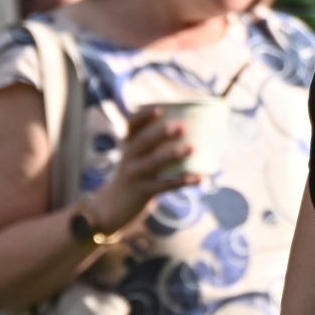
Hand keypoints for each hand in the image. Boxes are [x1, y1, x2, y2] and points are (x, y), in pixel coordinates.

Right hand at [81, 106, 201, 234]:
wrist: (114, 205)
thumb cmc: (137, 173)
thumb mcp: (140, 156)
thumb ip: (160, 143)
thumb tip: (200, 128)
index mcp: (128, 144)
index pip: (131, 126)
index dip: (143, 117)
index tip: (160, 109)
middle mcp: (128, 157)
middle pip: (142, 142)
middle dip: (161, 133)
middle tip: (182, 126)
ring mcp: (134, 174)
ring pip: (152, 163)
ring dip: (173, 155)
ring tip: (192, 148)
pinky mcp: (142, 191)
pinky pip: (164, 185)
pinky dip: (182, 181)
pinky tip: (200, 178)